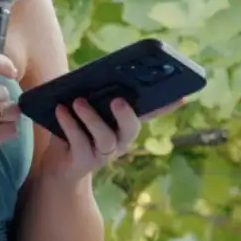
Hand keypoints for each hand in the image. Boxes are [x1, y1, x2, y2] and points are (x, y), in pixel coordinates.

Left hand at [34, 96, 183, 184]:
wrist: (58, 166)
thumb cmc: (75, 130)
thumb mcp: (88, 111)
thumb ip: (96, 96)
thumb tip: (95, 74)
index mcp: (125, 125)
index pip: (150, 113)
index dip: (166, 107)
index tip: (181, 96)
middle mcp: (120, 141)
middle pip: (131, 129)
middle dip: (126, 115)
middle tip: (117, 100)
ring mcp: (104, 154)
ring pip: (105, 138)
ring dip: (91, 118)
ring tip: (78, 102)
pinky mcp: (84, 161)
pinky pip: (80, 142)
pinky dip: (70, 124)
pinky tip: (61, 111)